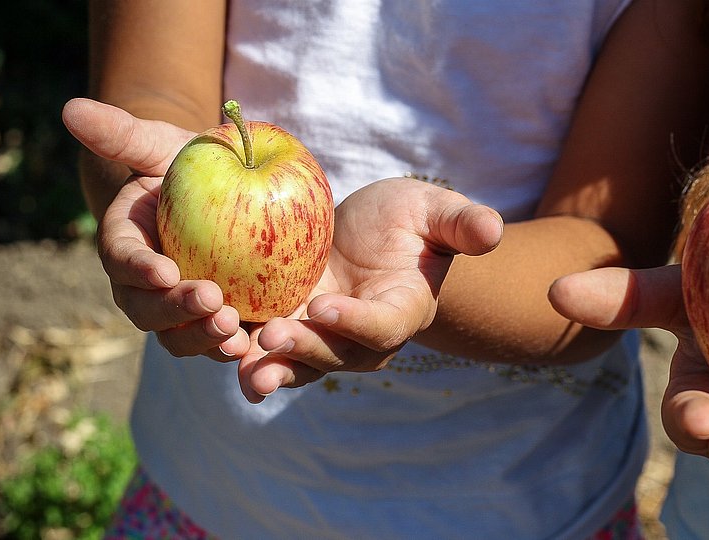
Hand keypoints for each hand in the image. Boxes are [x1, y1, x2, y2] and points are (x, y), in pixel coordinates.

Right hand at [61, 98, 249, 360]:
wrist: (225, 194)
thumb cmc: (189, 165)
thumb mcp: (162, 145)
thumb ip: (123, 133)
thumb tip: (72, 109)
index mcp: (126, 245)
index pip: (123, 260)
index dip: (139, 269)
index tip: (164, 271)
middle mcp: (146, 288)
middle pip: (148, 311)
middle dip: (176, 312)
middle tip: (213, 301)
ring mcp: (180, 312)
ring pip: (181, 338)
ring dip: (204, 339)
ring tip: (234, 332)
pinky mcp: (217, 323)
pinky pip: (220, 345)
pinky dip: (235, 354)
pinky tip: (259, 349)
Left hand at [238, 177, 502, 400]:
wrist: (369, 236)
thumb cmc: (408, 220)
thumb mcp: (434, 211)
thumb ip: (461, 223)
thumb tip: (492, 230)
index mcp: (403, 309)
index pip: (383, 326)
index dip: (356, 322)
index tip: (326, 306)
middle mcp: (363, 337)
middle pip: (336, 355)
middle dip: (305, 350)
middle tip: (272, 337)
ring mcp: (324, 338)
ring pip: (299, 363)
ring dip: (271, 367)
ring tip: (242, 367)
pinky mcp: (290, 327)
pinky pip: (268, 348)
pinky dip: (244, 352)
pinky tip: (216, 347)